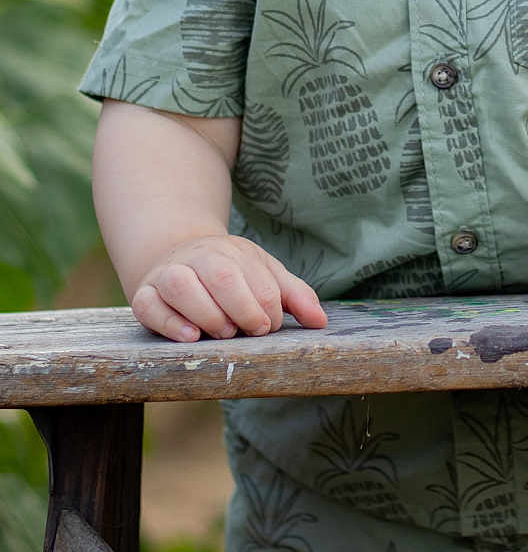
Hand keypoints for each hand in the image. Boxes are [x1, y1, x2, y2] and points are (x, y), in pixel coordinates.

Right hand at [131, 234, 327, 341]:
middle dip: (243, 307)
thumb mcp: (265, 275)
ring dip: (207, 313)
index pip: (256, 277)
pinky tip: (192, 337)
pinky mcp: (143, 296)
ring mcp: (169, 275)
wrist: (178, 256)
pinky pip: (148, 306)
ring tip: (223, 332)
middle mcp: (201, 258)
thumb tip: (321, 322)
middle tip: (253, 330)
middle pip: (222, 276)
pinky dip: (170, 322)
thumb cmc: (231, 273)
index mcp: (235, 253)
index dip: (267, 304)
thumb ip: (294, 296)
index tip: (270, 326)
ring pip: (182, 286)